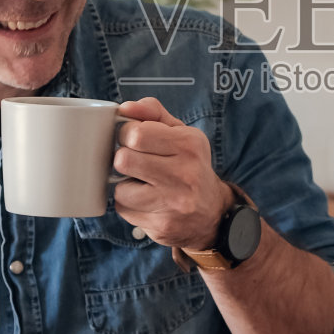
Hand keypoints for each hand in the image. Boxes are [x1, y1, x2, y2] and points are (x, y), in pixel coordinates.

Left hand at [109, 98, 232, 250]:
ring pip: (120, 188)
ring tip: (142, 184)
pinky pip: (124, 210)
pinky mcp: (162, 226)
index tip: (135, 140)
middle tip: (135, 162)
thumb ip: (153, 114)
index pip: (136, 133)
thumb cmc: (190, 167)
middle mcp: (185, 173)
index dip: (127, 134)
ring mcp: (174, 202)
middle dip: (124, 159)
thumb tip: (125, 108)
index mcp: (189, 144)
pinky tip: (146, 201)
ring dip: (125, 185)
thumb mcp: (181, 135)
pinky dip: (129, 204)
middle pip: (124, 159)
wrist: (213, 215)